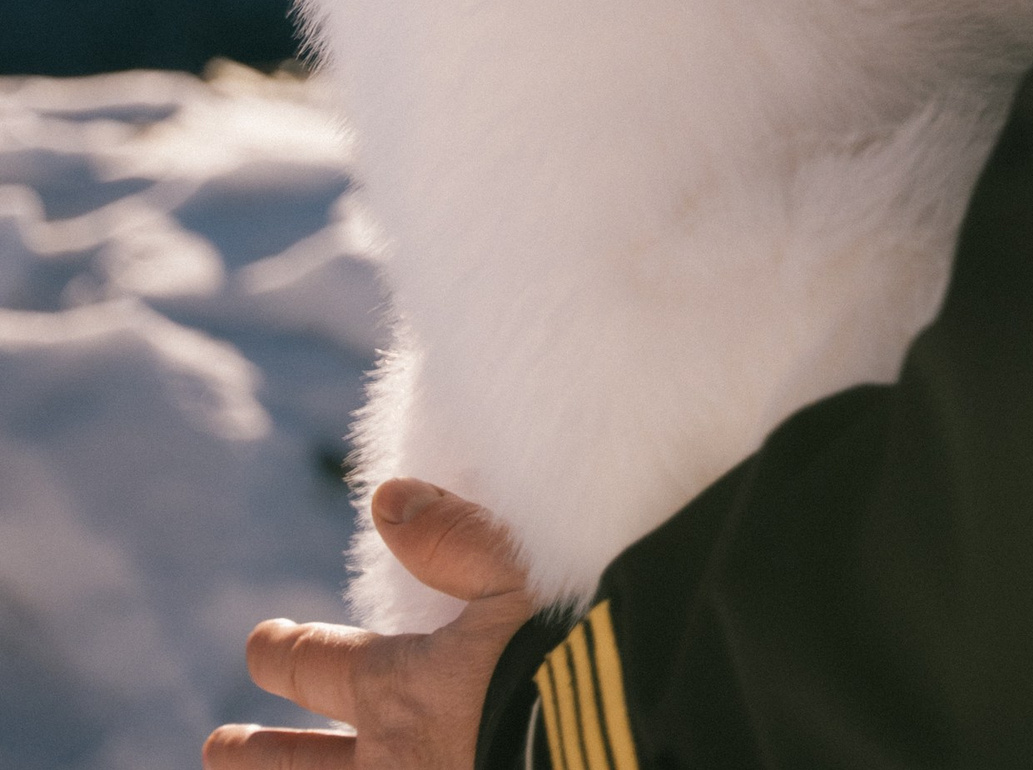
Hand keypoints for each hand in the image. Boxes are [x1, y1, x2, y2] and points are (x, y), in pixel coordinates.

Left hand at [206, 480, 537, 768]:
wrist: (603, 740)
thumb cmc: (562, 654)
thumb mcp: (515, 579)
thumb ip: (452, 538)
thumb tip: (385, 496)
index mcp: (398, 688)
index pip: (317, 668)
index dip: (284, 653)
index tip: (261, 644)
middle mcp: (391, 758)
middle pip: (302, 763)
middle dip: (263, 751)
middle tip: (221, 745)